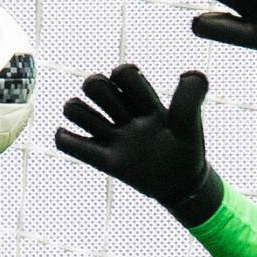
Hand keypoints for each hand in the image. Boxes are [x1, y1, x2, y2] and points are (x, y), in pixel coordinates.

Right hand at [54, 64, 223, 226]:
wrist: (182, 183)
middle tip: (123, 114)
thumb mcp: (190, 122)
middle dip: (101, 91)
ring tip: (103, 129)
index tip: (143, 99)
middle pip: (93, 84)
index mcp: (143, 102)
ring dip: (81, 114)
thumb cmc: (186, 148)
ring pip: (74, 108)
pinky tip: (73, 139)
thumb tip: (191, 72)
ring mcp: (112, 136)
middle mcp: (123, 114)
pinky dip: (64, 139)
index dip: (125, 76)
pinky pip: (68, 144)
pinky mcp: (104, 160)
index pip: (123, 73)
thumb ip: (190, 98)